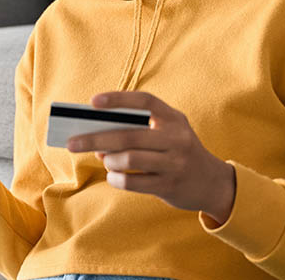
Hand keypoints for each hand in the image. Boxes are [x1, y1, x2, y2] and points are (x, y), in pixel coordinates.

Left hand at [66, 91, 235, 224]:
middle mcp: (177, 138)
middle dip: (95, 138)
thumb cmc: (177, 152)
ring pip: (130, 159)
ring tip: (105, 160)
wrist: (213, 183)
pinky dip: (116, 179)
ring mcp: (175, 163)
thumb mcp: (167, 134)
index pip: (145, 101)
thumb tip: (96, 136)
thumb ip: (137, 130)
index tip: (92, 102)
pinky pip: (133, 181)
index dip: (118, 99)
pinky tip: (113, 176)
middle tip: (72, 143)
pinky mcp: (170, 186)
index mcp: (174, 118)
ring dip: (109, 160)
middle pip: (128, 135)